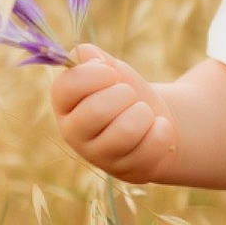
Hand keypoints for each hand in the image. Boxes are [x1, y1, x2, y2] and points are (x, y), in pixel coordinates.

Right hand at [51, 43, 178, 180]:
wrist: (153, 119)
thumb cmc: (125, 91)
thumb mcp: (110, 69)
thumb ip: (95, 58)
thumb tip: (86, 53)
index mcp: (64, 104)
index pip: (66, 87)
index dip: (94, 75)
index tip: (111, 73)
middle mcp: (74, 133)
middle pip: (97, 110)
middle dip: (124, 94)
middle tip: (129, 95)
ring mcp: (99, 156)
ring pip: (126, 130)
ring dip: (143, 113)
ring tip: (142, 112)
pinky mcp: (126, 170)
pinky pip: (151, 146)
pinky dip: (162, 130)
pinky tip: (157, 128)